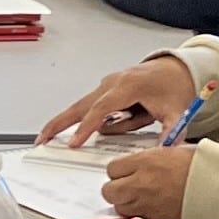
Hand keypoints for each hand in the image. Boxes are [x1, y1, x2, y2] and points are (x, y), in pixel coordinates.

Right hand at [37, 54, 202, 145]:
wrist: (176, 68)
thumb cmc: (173, 85)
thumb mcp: (176, 112)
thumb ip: (170, 133)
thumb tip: (164, 151)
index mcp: (127, 86)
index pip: (101, 108)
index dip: (86, 126)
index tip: (74, 142)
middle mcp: (111, 83)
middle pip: (79, 106)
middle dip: (59, 124)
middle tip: (42, 139)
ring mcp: (106, 85)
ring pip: (87, 108)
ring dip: (99, 124)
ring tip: (142, 117)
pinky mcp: (106, 90)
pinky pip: (95, 108)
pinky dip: (96, 119)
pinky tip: (132, 116)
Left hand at [100, 146, 195, 218]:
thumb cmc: (201, 166)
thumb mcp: (170, 151)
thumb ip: (148, 159)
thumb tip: (137, 165)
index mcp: (144, 163)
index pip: (112, 169)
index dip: (119, 170)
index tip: (125, 171)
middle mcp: (141, 184)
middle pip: (109, 191)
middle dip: (116, 188)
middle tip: (126, 186)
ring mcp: (147, 205)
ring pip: (121, 208)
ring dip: (127, 203)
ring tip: (140, 198)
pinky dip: (140, 216)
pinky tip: (151, 208)